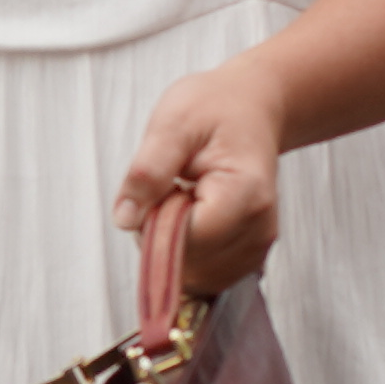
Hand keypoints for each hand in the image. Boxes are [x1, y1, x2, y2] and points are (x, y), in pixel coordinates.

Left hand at [114, 63, 290, 296]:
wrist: (250, 107)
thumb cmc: (216, 109)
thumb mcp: (172, 124)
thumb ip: (148, 171)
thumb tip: (126, 218)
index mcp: (244, 193)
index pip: (185, 240)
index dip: (156, 223)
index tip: (160, 189)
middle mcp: (259, 226)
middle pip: (189, 263)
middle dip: (162, 235)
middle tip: (171, 189)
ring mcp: (257, 245)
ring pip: (194, 276)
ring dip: (174, 246)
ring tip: (184, 199)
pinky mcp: (249, 254)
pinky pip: (205, 276)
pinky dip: (188, 253)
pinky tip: (193, 218)